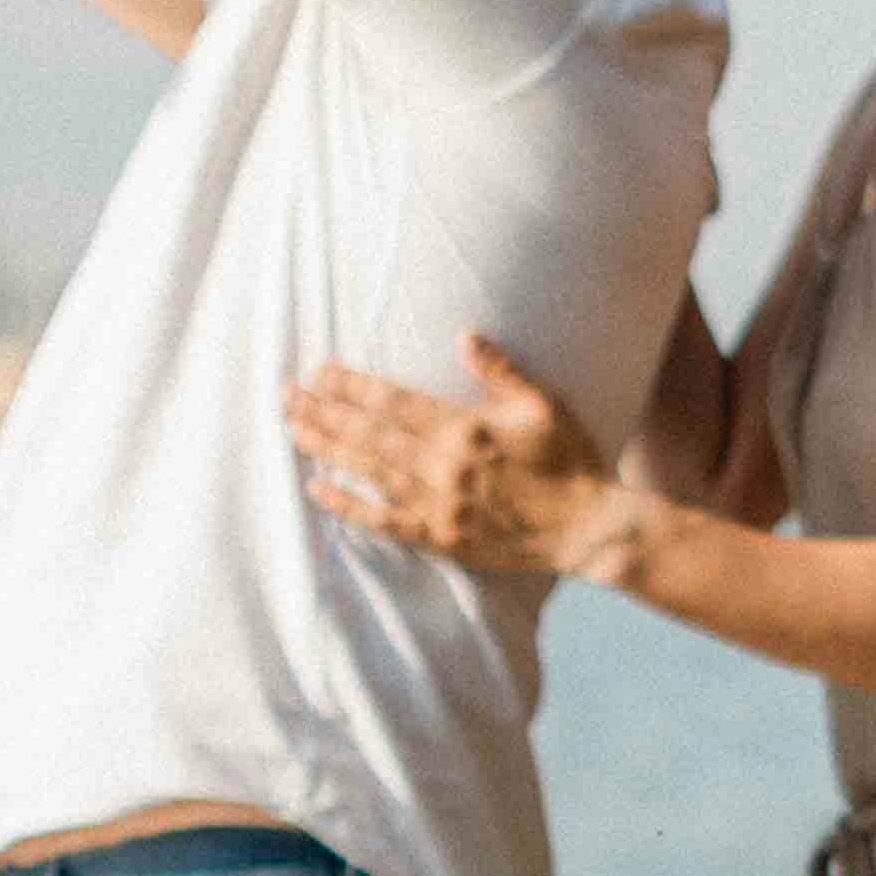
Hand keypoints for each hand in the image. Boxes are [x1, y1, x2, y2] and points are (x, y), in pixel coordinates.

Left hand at [289, 342, 616, 576]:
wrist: (589, 529)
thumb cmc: (571, 461)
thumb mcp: (544, 404)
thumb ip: (501, 370)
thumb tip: (463, 336)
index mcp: (465, 428)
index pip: (393, 401)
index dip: (352, 385)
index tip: (320, 371)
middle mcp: (444, 466)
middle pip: (369, 433)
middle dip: (323, 411)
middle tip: (286, 394)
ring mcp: (439, 506)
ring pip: (368, 472)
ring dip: (326, 449)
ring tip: (292, 428)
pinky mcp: (441, 539)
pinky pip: (383, 522)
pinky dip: (348, 506)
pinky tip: (317, 490)